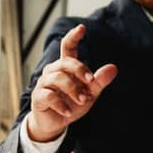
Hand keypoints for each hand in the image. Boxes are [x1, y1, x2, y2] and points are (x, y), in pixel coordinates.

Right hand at [27, 24, 117, 142]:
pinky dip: (61, 104)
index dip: (73, 37)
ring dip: (73, 89)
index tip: (82, 28)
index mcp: (66, 68)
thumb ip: (99, 81)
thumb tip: (113, 68)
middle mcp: (53, 71)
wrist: (56, 124)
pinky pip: (49, 95)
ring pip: (57, 78)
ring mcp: (44, 83)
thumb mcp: (89, 94)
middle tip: (91, 81)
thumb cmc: (72, 104)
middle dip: (80, 70)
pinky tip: (68, 112)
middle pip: (65, 62)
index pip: (68, 47)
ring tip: (83, 101)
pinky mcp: (38, 97)